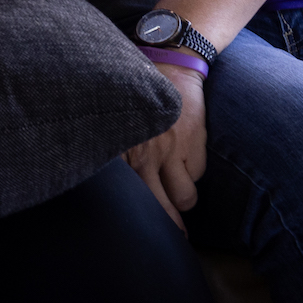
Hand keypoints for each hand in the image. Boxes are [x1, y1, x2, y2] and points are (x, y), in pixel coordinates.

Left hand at [126, 63, 207, 227]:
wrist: (167, 63)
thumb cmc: (134, 95)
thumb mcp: (113, 121)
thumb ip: (113, 152)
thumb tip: (105, 181)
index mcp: (118, 151)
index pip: (127, 197)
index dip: (135, 218)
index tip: (139, 232)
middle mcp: (142, 155)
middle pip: (159, 207)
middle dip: (169, 229)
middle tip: (175, 238)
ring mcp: (169, 151)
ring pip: (184, 198)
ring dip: (182, 199)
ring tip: (178, 194)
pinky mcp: (192, 144)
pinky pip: (197, 175)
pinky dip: (192, 174)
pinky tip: (185, 164)